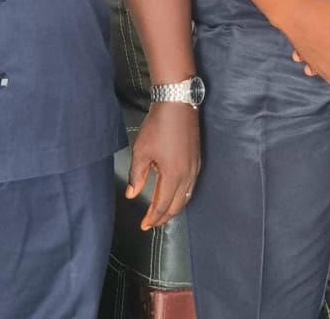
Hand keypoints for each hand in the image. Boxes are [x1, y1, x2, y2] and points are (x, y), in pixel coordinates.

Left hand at [125, 103, 200, 230]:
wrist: (177, 103)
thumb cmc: (158, 125)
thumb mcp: (142, 151)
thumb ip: (137, 175)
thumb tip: (133, 194)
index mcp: (173, 175)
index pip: (163, 205)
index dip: (153, 218)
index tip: (144, 224)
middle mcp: (188, 175)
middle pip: (178, 205)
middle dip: (165, 216)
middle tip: (152, 222)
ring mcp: (195, 167)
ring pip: (186, 196)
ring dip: (175, 206)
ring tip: (162, 211)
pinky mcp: (197, 159)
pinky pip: (191, 185)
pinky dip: (182, 195)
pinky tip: (175, 193)